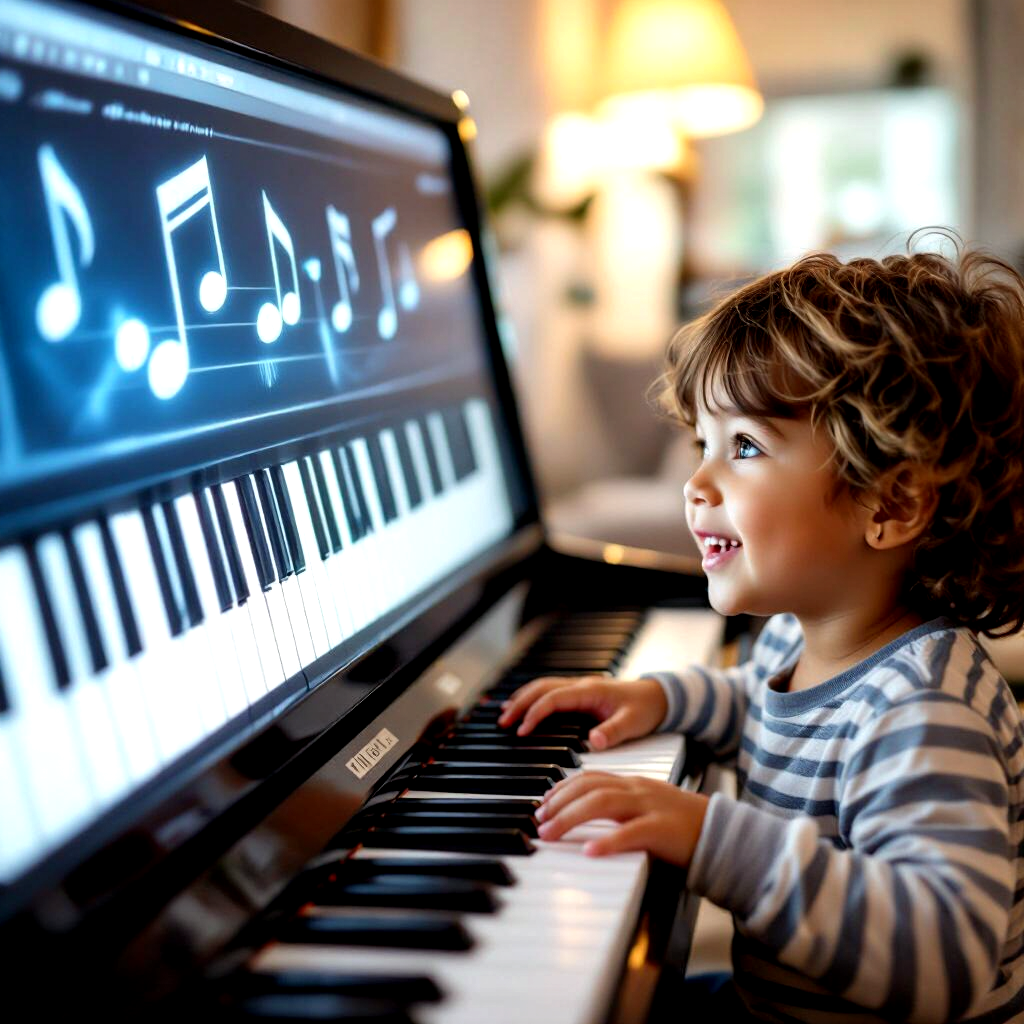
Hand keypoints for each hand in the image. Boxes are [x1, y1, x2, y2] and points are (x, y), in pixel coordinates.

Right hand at [497, 675, 666, 750]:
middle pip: (542, 688)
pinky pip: (550, 692)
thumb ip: (613, 732)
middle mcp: (581, 685)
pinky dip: (533, 698)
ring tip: (504, 713)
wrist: (660, 696)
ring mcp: (580, 687)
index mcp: (590, 691)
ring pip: (543, 687)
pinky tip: (524, 707)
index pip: (554, 698)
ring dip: (523, 698)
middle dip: (520, 703)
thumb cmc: (647, 708)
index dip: (535, 713)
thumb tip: (593, 741)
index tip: (522, 731)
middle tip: (503, 721)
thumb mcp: (633, 723)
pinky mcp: (581, 694)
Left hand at [535, 772, 708, 866]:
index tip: (543, 803)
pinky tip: (588, 851)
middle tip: (539, 821)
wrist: (723, 833)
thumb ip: (620, 808)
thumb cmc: (682, 826)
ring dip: (571, 818)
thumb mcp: (646, 808)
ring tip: (550, 834)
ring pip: (603, 803)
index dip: (562, 787)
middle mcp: (638, 790)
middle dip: (559, 802)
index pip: (590, 777)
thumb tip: (584, 816)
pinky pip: (630, 833)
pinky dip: (607, 841)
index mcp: (634, 783)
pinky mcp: (663, 830)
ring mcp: (650, 807)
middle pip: (590, 787)